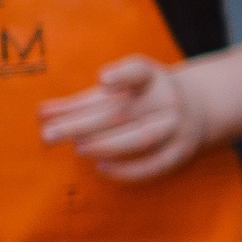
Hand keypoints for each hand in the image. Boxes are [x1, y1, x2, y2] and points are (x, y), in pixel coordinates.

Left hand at [38, 55, 209, 180]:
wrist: (199, 108)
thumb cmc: (143, 98)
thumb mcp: (119, 91)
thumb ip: (81, 103)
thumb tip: (42, 114)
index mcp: (152, 78)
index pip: (139, 72)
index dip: (122, 75)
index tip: (101, 79)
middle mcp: (167, 100)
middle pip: (124, 111)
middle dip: (82, 124)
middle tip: (49, 134)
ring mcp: (177, 126)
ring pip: (141, 138)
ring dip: (105, 144)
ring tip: (76, 149)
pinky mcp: (181, 151)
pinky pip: (155, 164)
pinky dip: (128, 169)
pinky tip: (101, 168)